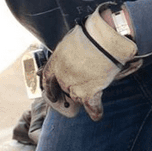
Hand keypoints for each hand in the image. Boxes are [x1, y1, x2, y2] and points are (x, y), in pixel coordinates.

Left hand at [41, 6, 142, 121]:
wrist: (105, 40)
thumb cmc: (91, 36)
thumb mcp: (71, 41)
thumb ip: (67, 53)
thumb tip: (71, 55)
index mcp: (55, 61)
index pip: (47, 76)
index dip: (48, 85)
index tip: (49, 90)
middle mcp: (61, 76)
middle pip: (63, 88)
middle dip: (68, 90)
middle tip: (74, 91)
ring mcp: (73, 86)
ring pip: (77, 97)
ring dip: (84, 95)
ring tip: (94, 89)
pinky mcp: (88, 93)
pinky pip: (91, 106)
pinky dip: (95, 111)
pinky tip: (96, 115)